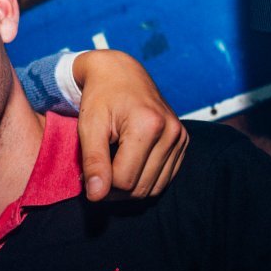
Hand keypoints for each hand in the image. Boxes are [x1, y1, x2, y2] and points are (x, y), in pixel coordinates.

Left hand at [72, 50, 186, 199]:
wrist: (121, 73)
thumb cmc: (100, 97)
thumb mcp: (89, 126)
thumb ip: (93, 162)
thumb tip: (96, 197)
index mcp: (148, 125)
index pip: (124, 180)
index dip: (101, 185)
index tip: (86, 175)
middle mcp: (171, 132)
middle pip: (140, 187)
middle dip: (115, 189)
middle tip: (96, 176)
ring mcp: (181, 137)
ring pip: (154, 188)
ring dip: (129, 188)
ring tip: (110, 171)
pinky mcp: (183, 142)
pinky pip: (165, 178)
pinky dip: (145, 180)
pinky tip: (128, 165)